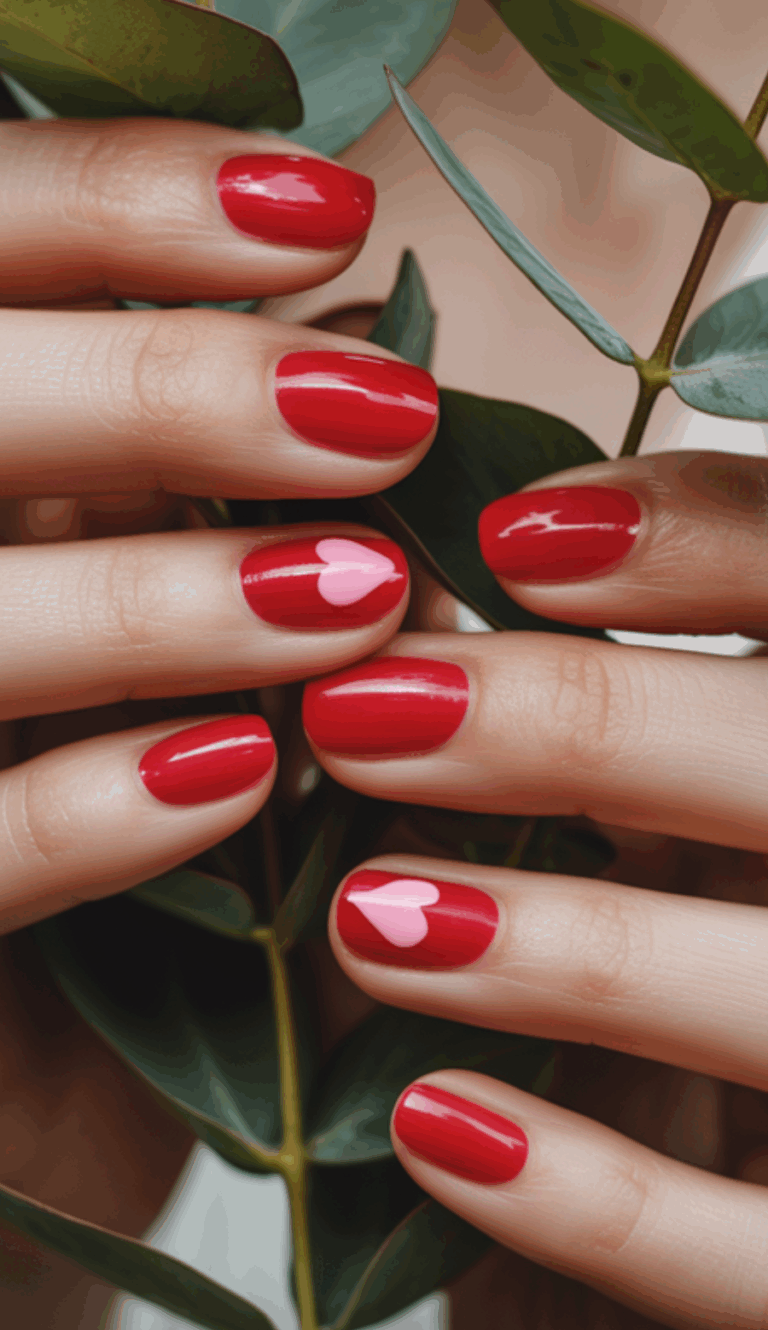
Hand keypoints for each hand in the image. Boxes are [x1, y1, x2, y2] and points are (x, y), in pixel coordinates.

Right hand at [0, 113, 436, 1329]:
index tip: (325, 213)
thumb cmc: (62, 742)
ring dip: (161, 602)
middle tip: (383, 409)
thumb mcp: (95, 556)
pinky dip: (90, 811)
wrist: (13, 1038)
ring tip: (359, 598)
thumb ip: (154, 457)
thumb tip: (347, 335)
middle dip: (166, 391)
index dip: (126, 201)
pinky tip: (241, 772)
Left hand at [306, 448, 767, 1329]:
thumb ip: (667, 698)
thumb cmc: (734, 925)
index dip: (702, 542)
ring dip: (563, 949)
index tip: (512, 540)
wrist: (767, 1157)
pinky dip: (588, 1197)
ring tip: (367, 913)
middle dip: (582, 731)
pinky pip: (755, 1260)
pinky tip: (432, 1119)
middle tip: (365, 713)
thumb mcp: (722, 781)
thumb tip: (478, 573)